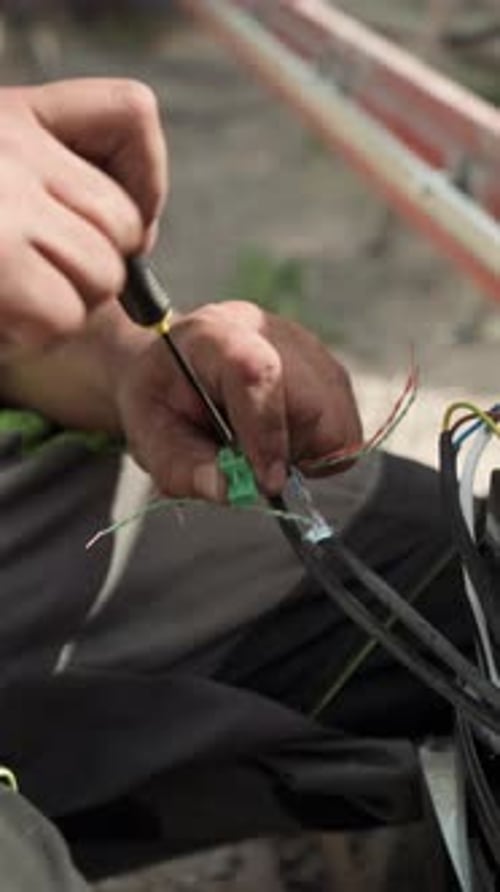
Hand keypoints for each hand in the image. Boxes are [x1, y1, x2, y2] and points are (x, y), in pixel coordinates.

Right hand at [0, 77, 166, 359]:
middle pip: (123, 221)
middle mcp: (9, 146)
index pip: (132, 112)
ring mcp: (4, 202)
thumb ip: (66, 183)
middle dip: (98, 267)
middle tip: (38, 277)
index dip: (146, 181)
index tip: (125, 224)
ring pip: (101, 274)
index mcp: (13, 114)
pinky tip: (1, 315)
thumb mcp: (9, 179)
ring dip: (65, 305)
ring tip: (10, 293)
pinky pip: (64, 315)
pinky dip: (35, 333)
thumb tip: (140, 239)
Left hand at [116, 301, 361, 500]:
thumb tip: (232, 491)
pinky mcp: (328, 367)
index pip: (259, 374)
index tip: (266, 482)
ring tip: (265, 447)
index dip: (267, 433)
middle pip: (314, 402)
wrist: (173, 368)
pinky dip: (321, 448)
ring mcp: (307, 346)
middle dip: (292, 452)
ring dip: (309, 453)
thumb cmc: (162, 404)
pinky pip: (347, 426)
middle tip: (256, 465)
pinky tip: (283, 438)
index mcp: (214, 337)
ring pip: (339, 420)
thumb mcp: (153, 441)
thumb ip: (188, 469)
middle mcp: (269, 331)